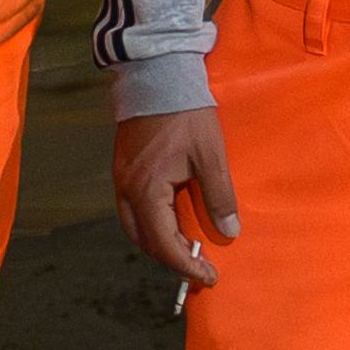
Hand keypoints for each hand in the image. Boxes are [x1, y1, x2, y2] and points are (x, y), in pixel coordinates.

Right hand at [112, 108, 242, 286]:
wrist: (157, 74)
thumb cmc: (186, 113)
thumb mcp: (210, 156)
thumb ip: (219, 196)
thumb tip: (229, 231)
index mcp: (147, 190)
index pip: (163, 243)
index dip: (186, 264)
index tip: (209, 276)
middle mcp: (127, 189)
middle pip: (143, 240)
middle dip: (170, 259)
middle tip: (199, 266)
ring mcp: (121, 178)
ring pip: (134, 226)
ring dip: (158, 243)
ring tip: (185, 248)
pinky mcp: (123, 168)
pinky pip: (132, 209)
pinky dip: (151, 224)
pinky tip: (170, 220)